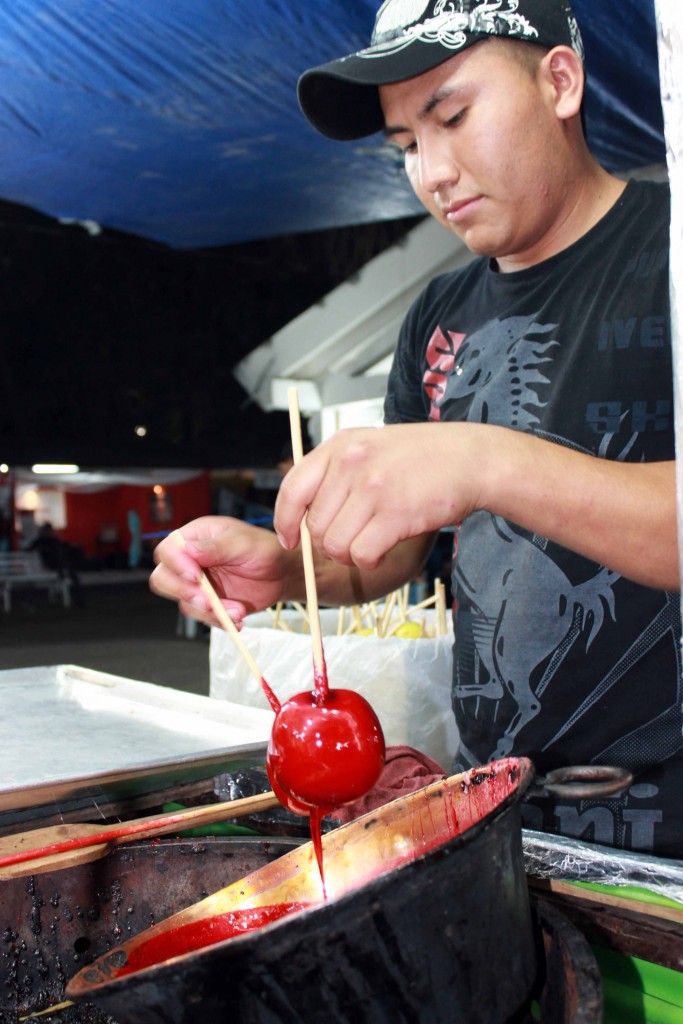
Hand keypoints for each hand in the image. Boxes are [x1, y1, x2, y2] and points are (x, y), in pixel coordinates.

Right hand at [150, 516, 296, 627]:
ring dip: (209, 612)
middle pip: (164, 579)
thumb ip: (216, 548)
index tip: (196, 576)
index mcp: (196, 536)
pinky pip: (202, 616)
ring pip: (184, 602)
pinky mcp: (207, 602)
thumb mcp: (244, 544)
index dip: (176, 564)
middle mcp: (191, 560)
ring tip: (238, 612)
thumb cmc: (265, 549)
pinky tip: (238, 619)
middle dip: (185, 593)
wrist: (282, 574)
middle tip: (210, 602)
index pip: (168, 550)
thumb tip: (187, 548)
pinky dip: (219, 621)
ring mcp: (197, 583)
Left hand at [274, 423, 483, 569]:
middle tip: (353, 539)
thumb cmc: (423, 457)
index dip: (286, 521)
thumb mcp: (370, 447)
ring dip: (350, 555)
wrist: (471, 459)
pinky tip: (383, 550)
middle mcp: (351, 463)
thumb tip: (303, 516)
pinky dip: (369, 561)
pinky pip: (361, 554)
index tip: (292, 539)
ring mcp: (372, 488)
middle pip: (314, 525)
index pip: (292, 489)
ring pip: (335, 545)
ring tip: (371, 543)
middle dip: (329, 543)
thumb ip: (336, 473)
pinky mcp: (395, 513)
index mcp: (340, 446)